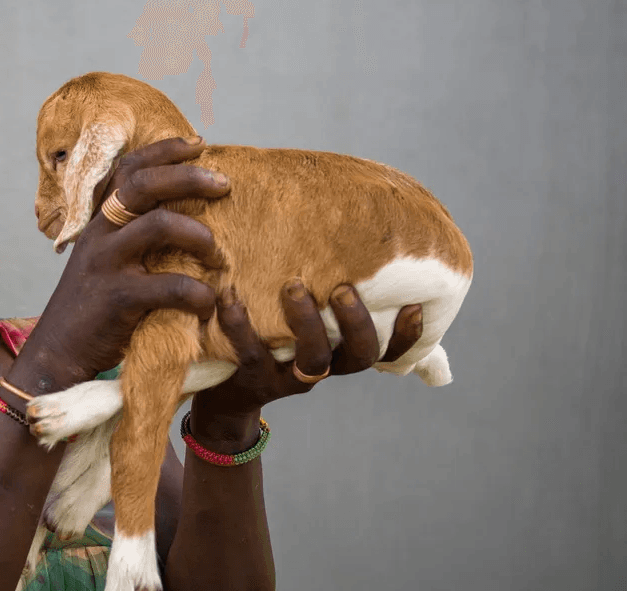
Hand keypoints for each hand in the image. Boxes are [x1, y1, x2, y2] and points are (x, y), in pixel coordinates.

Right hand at [9, 136, 231, 393]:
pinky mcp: (119, 298)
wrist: (59, 353)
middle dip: (190, 177)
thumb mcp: (105, 262)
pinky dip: (199, 294)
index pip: (128, 169)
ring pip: (160, 225)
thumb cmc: (94, 309)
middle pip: (144, 185)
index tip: (199, 144)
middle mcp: (100, 234)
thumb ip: (132, 238)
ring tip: (216, 254)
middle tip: (224, 185)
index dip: (164, 150)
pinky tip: (207, 304)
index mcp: (100, 222)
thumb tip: (186, 217)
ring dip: (199, 235)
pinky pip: (172, 286)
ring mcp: (107, 264)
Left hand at [189, 280, 423, 452]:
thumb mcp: (301, 325)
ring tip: (293, 286)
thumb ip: (323, 299)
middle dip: (357, 322)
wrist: (226, 397)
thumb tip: (347, 245)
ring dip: (306, 322)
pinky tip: (230, 297)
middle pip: (359, 356)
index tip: (416, 305)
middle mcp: (322, 369)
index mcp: (339, 353)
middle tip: (344, 289)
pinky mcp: (252, 378)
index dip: (407, 336)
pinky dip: (238, 324)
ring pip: (313, 360)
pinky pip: (249, 353)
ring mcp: (288, 377)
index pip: (386, 351)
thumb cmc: (271, 343)